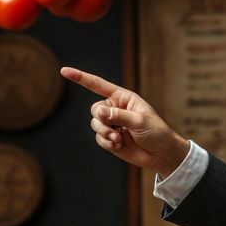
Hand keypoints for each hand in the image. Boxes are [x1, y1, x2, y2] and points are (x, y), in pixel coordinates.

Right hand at [60, 66, 188, 176]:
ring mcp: (112, 124)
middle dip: (102, 120)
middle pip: (95, 109)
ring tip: (118, 139)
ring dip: (104, 133)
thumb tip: (97, 112)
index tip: (64, 71)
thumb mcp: (139, 120)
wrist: (161, 154)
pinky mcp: (111, 138)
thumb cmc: (156, 132)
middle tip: (115, 129)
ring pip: (95, 125)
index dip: (81, 78)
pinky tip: (119, 145)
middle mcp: (115, 109)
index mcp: (123, 98)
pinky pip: (99, 138)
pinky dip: (107, 142)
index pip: (98, 85)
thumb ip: (118, 115)